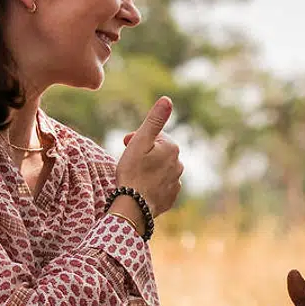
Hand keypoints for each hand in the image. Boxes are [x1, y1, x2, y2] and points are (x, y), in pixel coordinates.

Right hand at [113, 96, 183, 216]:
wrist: (133, 206)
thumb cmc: (133, 172)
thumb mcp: (140, 142)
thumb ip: (155, 120)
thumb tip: (167, 100)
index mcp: (172, 148)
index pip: (154, 136)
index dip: (137, 139)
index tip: (125, 145)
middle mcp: (179, 164)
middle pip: (158, 152)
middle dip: (144, 154)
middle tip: (128, 163)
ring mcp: (176, 182)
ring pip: (160, 169)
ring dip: (149, 169)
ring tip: (134, 176)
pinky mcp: (171, 197)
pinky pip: (161, 185)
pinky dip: (152, 184)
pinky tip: (141, 188)